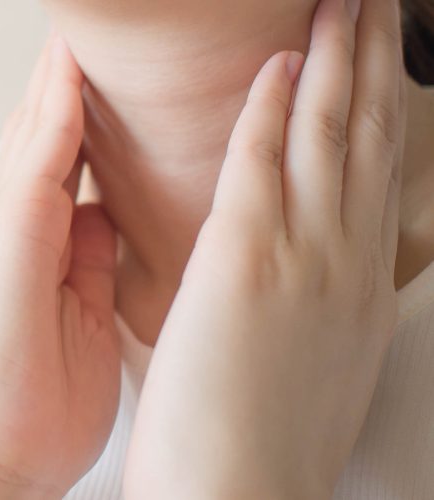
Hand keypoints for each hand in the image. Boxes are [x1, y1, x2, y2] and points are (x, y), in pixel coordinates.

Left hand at [125, 0, 405, 496]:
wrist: (241, 497)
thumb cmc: (263, 442)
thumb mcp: (321, 364)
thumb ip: (326, 307)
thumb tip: (328, 282)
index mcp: (358, 285)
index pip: (379, 172)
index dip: (385, 105)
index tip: (383, 61)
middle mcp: (344, 262)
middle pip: (367, 136)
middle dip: (371, 59)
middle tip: (374, 6)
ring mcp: (303, 259)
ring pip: (325, 134)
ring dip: (332, 59)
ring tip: (339, 6)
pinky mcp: (244, 265)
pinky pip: (260, 165)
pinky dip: (270, 107)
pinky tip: (276, 63)